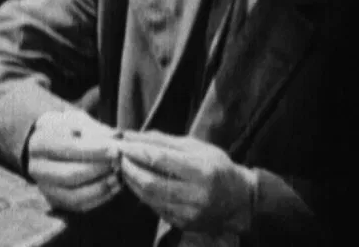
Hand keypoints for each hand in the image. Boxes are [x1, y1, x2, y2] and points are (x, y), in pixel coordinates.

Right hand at [26, 110, 124, 212]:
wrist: (47, 145)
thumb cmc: (66, 130)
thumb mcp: (76, 121)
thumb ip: (95, 129)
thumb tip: (116, 137)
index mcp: (39, 143)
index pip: (67, 148)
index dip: (94, 150)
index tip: (116, 149)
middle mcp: (37, 168)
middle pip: (70, 175)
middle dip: (99, 170)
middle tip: (119, 163)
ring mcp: (45, 187)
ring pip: (74, 195)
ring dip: (101, 187)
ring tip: (118, 176)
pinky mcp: (56, 200)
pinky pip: (80, 206)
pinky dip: (100, 198)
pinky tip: (113, 186)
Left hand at [117, 131, 256, 233]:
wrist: (240, 199)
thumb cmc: (216, 166)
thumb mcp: (195, 147)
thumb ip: (162, 141)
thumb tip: (131, 135)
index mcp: (202, 171)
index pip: (160, 160)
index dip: (136, 151)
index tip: (121, 144)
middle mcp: (197, 195)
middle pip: (150, 182)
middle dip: (129, 168)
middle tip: (118, 157)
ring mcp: (190, 213)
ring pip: (149, 197)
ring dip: (131, 181)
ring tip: (123, 167)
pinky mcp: (184, 223)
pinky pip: (155, 207)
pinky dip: (142, 193)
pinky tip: (137, 182)